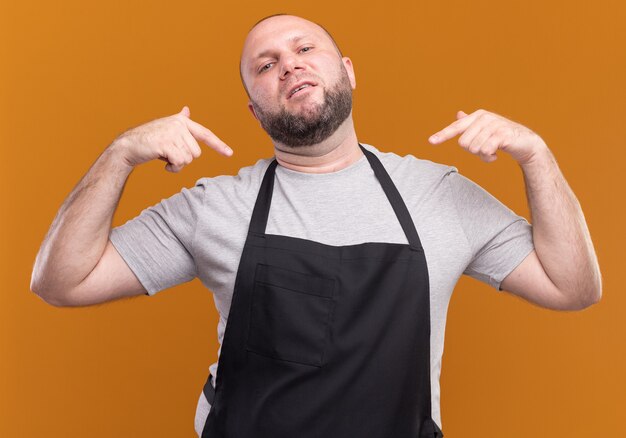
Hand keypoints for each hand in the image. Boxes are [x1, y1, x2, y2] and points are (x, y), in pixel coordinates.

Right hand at [111, 106, 232, 172]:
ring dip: (177, 164)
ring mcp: (172, 133)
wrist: (128, 146)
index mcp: (182, 121)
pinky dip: (172, 168)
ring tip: (164, 157)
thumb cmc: (149, 140)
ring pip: (188, 159)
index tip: (229, 153)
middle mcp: (179, 124)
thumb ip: (180, 123)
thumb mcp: (167, 129)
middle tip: (169, 155)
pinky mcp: (166, 143)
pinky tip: (163, 164)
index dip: (218, 144)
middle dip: (184, 159)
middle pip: (196, 153)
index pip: (205, 134)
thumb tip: (186, 110)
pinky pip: (180, 163)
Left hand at [428, 109, 546, 164]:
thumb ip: (471, 124)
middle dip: (472, 151)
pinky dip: (488, 158)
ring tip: (492, 151)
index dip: (443, 135)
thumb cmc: (502, 136)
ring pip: (474, 149)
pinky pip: (485, 151)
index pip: (456, 127)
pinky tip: (496, 155)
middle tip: (484, 149)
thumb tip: (458, 114)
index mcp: (477, 116)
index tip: (431, 141)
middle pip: (463, 144)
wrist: (525, 143)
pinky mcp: (502, 134)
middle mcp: (484, 118)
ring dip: (482, 156)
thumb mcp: (485, 130)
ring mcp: (494, 125)